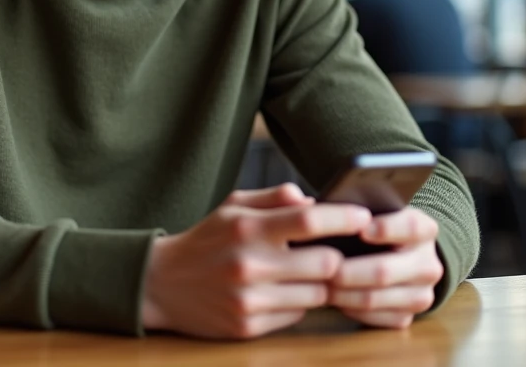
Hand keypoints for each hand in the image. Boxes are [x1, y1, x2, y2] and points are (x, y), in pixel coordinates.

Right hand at [141, 183, 371, 338]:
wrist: (161, 284)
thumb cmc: (206, 240)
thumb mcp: (232, 207)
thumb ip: (273, 198)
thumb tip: (312, 199)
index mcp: (247, 228)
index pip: (309, 220)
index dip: (344, 218)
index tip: (365, 217)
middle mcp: (249, 264)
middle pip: (325, 263)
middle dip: (337, 257)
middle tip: (338, 251)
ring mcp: (250, 300)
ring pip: (317, 293)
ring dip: (320, 283)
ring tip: (310, 272)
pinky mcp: (248, 327)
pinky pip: (297, 315)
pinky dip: (299, 302)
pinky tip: (285, 291)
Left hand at [326, 207, 443, 328]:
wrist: (400, 257)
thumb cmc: (377, 228)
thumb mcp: (377, 211)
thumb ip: (355, 207)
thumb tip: (312, 205)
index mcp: (425, 230)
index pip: (412, 227)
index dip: (386, 229)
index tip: (361, 230)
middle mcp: (429, 265)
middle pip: (385, 271)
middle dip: (349, 270)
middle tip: (323, 265)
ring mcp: (421, 295)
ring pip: (374, 298)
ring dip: (342, 293)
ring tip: (320, 282)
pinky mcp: (407, 317)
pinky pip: (373, 318)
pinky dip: (349, 309)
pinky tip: (334, 297)